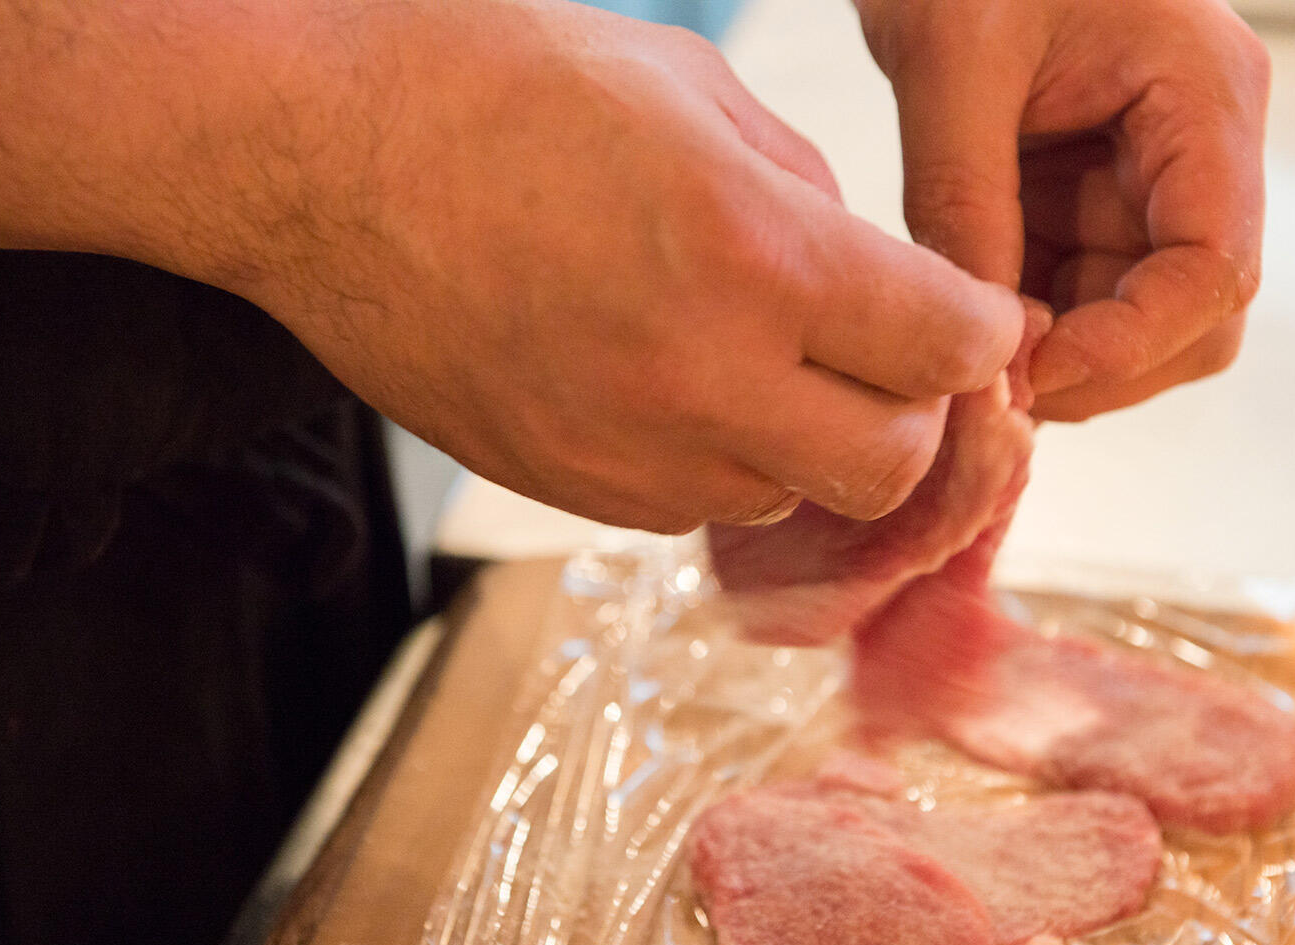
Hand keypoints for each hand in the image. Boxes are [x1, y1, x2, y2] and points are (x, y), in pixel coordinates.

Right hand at [218, 1, 1024, 531]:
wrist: (315, 159)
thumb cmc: (493, 86)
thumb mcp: (689, 91)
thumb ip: (808, 196)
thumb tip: (872, 277)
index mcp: (753, 254)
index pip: (947, 352)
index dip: (978, 335)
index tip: (967, 320)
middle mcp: (701, 376)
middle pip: (889, 469)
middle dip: (910, 416)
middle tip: (882, 360)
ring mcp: (627, 450)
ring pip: (789, 498)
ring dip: (805, 442)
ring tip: (756, 360)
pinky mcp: (565, 487)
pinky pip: (692, 508)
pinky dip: (715, 461)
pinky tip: (673, 384)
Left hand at [856, 0, 1269, 420]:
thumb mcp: (951, 60)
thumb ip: (964, 199)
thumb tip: (974, 338)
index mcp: (1204, 97)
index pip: (1215, 268)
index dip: (1129, 344)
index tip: (1031, 372)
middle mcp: (1200, 148)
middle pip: (1193, 317)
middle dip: (1096, 366)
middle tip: (991, 386)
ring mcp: (1150, 176)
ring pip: (1140, 322)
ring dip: (1059, 354)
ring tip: (968, 350)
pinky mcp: (1095, 193)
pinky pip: (1084, 293)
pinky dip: (1032, 323)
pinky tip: (968, 320)